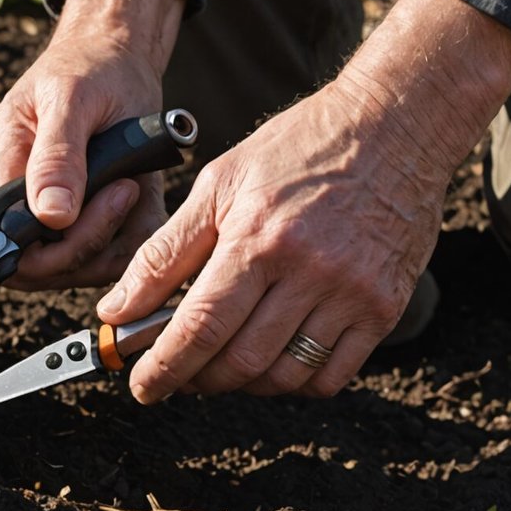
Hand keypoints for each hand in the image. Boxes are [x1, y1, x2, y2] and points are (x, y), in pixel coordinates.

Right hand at [0, 0, 184, 289]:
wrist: (121, 55)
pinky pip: (112, 254)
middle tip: (124, 189)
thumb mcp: (71, 98)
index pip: (2, 241)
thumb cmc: (90, 66)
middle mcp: (25, 200)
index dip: (41, 247)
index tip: (82, 209)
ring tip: (132, 185)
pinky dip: (133, 232)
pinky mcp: (94, 220)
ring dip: (115, 236)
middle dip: (86, 241)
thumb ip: (56, 158)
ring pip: (80, 268)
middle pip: (39, 267)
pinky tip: (140, 194)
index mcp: (4, 168)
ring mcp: (59, 215)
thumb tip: (50, 217)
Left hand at [98, 0, 510, 399]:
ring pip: (284, 376)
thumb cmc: (298, 148)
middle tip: (177, 373)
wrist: (394, 125)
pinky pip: (332, 376)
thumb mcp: (218, 183)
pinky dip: (294, 382)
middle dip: (197, 379)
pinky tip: (273, 361)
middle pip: (240, 360)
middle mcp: (309, 271)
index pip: (200, 326)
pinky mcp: (385, 307)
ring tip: (221, 364)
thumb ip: (164, 252)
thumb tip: (116, 310)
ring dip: (242, 384)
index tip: (142, 385)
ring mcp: (352, 293)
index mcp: (259, 238)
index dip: (164, 367)